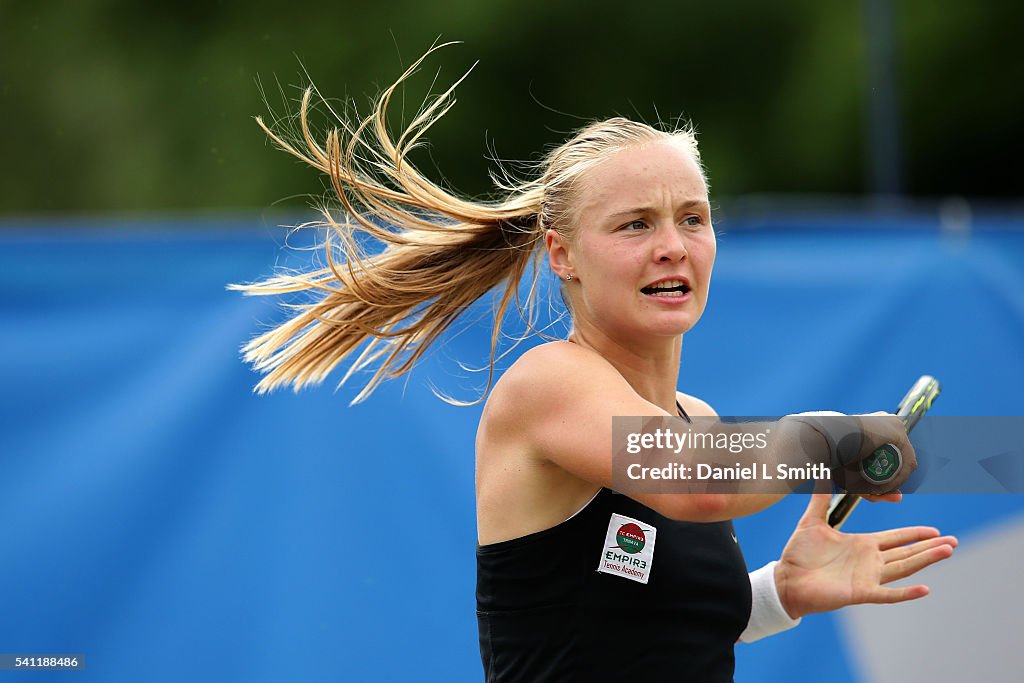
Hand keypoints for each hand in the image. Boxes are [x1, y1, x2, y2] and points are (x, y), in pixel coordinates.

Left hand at [774, 489, 956, 618]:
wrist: (786, 579)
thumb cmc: (800, 554)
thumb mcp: (812, 521)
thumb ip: (819, 498)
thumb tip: (818, 472)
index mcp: (862, 545)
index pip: (896, 538)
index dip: (915, 534)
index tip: (935, 530)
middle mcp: (870, 561)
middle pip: (907, 553)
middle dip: (930, 547)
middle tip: (954, 542)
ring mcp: (868, 577)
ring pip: (904, 568)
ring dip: (926, 560)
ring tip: (948, 551)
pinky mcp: (860, 592)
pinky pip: (888, 594)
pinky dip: (906, 593)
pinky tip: (925, 589)